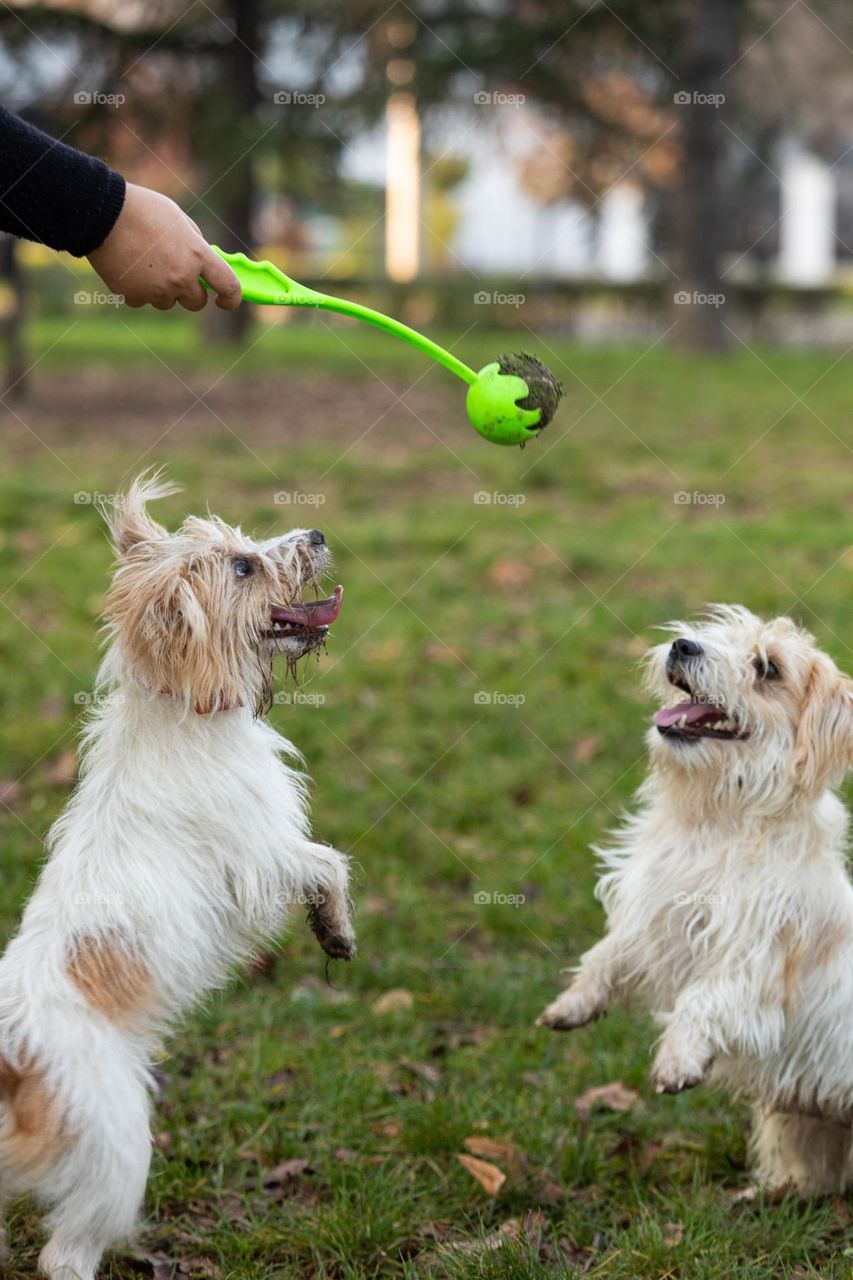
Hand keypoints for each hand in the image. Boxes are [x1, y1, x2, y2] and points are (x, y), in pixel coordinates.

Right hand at [87, 182, 240, 311]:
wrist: (101, 212)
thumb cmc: (142, 209)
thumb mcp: (178, 219)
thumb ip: (195, 243)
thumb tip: (203, 264)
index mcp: (197, 255)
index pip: (228, 286)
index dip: (231, 298)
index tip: (224, 301)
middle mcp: (181, 277)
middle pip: (196, 303)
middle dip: (190, 294)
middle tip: (177, 277)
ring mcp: (157, 290)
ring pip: (167, 302)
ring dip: (162, 290)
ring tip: (145, 262)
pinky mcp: (133, 296)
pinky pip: (142, 300)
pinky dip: (137, 289)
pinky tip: (128, 267)